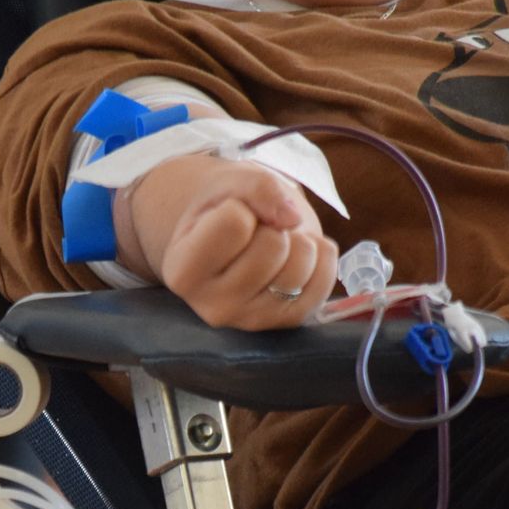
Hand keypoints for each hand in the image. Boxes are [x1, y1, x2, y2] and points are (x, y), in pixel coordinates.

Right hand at [116, 156, 338, 330]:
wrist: (230, 242)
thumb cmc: (223, 211)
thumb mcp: (227, 186)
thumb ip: (257, 188)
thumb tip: (293, 219)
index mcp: (183, 273)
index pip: (235, 222)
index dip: (240, 208)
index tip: (229, 218)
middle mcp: (213, 307)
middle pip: (273, 245)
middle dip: (272, 226)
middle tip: (256, 232)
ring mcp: (252, 320)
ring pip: (301, 263)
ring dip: (298, 240)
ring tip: (275, 244)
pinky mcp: (287, 322)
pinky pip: (325, 280)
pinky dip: (321, 256)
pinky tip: (297, 255)